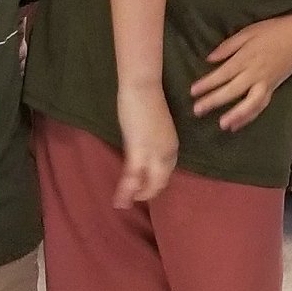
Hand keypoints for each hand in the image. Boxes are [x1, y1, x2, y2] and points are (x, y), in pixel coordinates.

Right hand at [113, 83, 177, 207]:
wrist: (142, 87)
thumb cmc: (146, 101)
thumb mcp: (153, 127)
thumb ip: (152, 141)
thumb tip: (142, 150)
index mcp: (172, 145)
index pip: (167, 172)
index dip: (156, 183)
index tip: (145, 188)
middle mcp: (168, 152)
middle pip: (160, 182)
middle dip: (147, 193)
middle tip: (133, 199)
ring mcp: (155, 152)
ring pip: (147, 184)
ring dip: (134, 196)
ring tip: (123, 204)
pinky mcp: (139, 150)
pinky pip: (132, 177)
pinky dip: (125, 191)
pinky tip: (119, 200)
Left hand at [192, 7, 291, 130]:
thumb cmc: (273, 30)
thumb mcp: (248, 32)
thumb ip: (228, 46)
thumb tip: (209, 59)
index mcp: (246, 58)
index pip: (223, 74)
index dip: (207, 84)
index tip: (192, 92)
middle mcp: (255, 73)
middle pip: (232, 90)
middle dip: (214, 101)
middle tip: (197, 111)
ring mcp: (266, 83)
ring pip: (250, 103)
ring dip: (236, 115)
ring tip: (222, 125)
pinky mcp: (274, 88)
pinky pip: (261, 105)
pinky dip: (250, 116)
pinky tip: (237, 124)